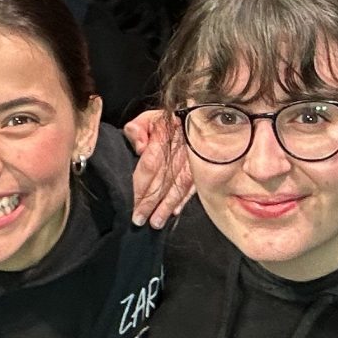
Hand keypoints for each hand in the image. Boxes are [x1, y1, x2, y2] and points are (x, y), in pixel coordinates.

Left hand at [125, 108, 193, 227]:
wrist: (198, 115)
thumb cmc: (166, 120)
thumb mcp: (148, 118)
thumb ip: (137, 129)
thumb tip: (139, 147)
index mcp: (164, 135)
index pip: (149, 165)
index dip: (140, 187)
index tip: (132, 204)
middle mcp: (181, 148)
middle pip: (163, 180)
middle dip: (151, 202)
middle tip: (140, 220)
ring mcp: (195, 158)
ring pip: (179, 185)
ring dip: (167, 206)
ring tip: (156, 222)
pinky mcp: (204, 166)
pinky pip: (195, 184)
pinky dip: (184, 200)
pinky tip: (175, 212)